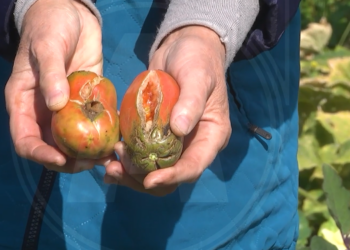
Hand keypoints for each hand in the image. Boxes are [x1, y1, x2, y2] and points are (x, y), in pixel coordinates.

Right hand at [5, 0, 111, 171]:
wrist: (72, 15)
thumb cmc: (51, 27)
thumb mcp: (47, 47)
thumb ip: (50, 74)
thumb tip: (56, 105)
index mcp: (25, 103)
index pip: (26, 140)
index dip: (41, 154)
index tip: (62, 159)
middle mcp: (45, 111)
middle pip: (53, 147)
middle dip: (70, 160)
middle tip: (92, 162)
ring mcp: (67, 109)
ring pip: (75, 141)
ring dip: (90, 153)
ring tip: (109, 157)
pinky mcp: (87, 102)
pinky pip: (94, 123)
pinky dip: (104, 135)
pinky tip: (118, 140)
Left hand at [104, 26, 231, 195]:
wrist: (183, 47)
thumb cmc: (197, 59)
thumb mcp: (198, 76)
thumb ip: (192, 101)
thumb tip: (178, 129)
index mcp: (210, 137)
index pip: (194, 166)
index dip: (172, 177)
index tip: (148, 180)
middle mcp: (192, 144)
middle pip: (171, 175)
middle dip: (143, 178)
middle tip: (118, 167)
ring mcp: (172, 141)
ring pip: (153, 170)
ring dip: (130, 171)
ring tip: (109, 163)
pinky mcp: (155, 133)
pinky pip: (140, 154)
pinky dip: (124, 160)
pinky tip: (107, 159)